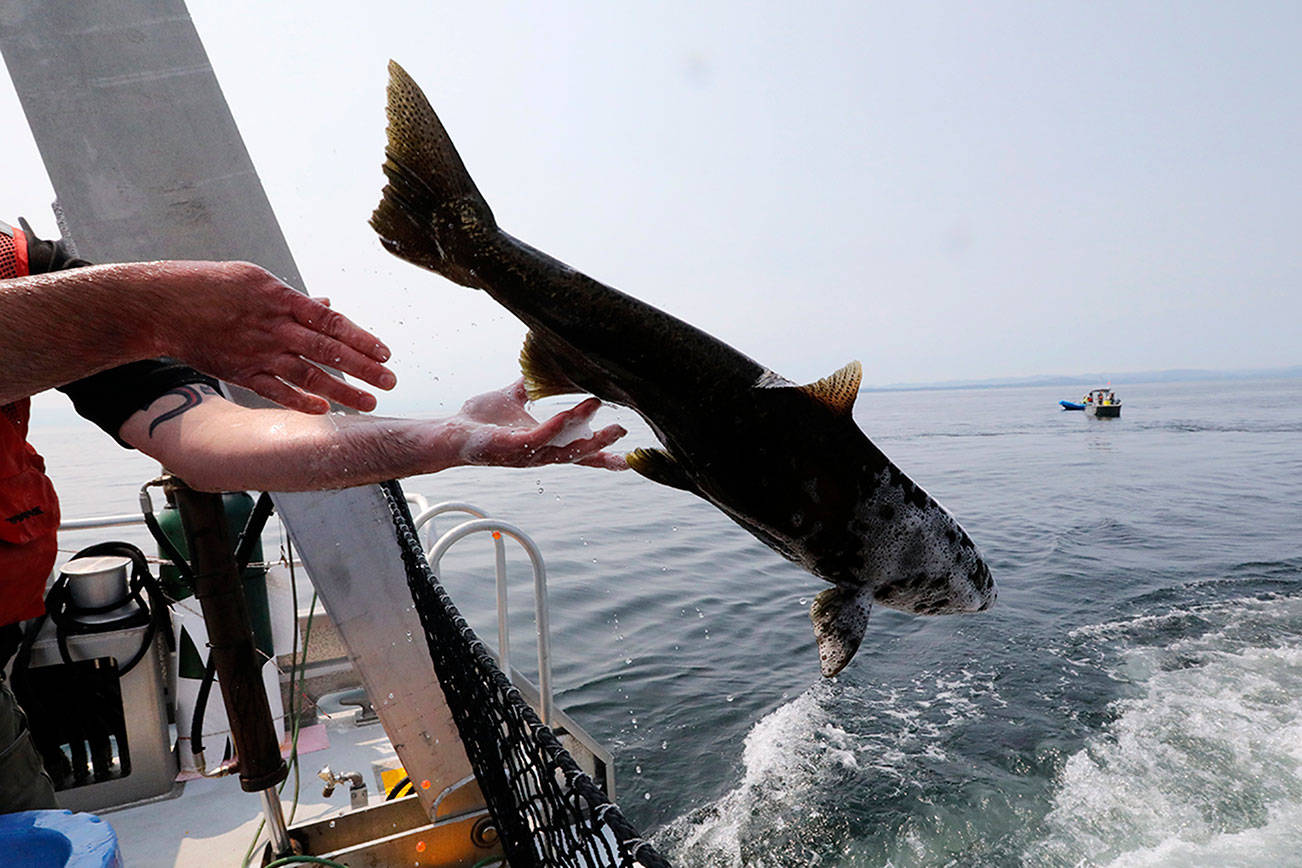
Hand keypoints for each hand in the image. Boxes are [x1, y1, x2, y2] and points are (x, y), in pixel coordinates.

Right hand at [153, 261, 395, 412]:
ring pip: (308, 375)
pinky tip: (324, 410)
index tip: (385, 352)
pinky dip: (300, 402)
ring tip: (370, 401)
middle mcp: (274, 327)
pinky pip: (276, 391)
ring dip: (342, 390)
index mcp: (281, 299)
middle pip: (327, 350)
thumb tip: (327, 305)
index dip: (361, 338)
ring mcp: (257, 352)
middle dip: (363, 367)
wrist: (161, 305)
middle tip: (391, 381)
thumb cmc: (209, 287)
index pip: (332, 321)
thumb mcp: (255, 280)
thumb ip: (294, 299)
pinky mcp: (241, 372)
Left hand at [450, 380, 627, 469]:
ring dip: (589, 438)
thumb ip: (531, 385)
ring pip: (566, 451)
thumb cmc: (479, 420)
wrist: (451, 432)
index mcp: (542, 444)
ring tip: (608, 420)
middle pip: (579, 455)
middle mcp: (539, 454)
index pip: (577, 451)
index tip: (626, 458)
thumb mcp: (512, 397)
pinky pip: (542, 437)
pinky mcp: (514, 449)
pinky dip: (559, 425)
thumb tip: (545, 363)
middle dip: (603, 447)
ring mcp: (528, 454)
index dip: (601, 454)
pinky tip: (572, 413)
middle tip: (624, 435)